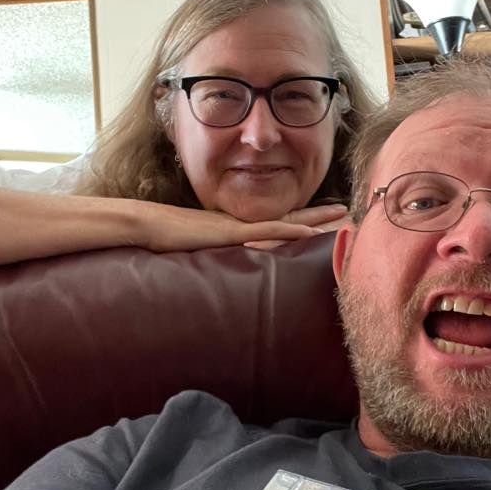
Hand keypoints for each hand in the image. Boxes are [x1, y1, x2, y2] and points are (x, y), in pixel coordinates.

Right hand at [135, 202, 336, 252]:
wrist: (146, 226)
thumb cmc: (163, 242)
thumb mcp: (195, 254)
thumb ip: (212, 262)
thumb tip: (220, 280)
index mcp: (235, 229)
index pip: (273, 224)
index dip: (298, 221)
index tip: (320, 220)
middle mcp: (242, 223)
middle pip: (288, 217)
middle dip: (317, 213)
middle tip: (344, 209)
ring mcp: (240, 226)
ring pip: (286, 220)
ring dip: (314, 218)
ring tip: (340, 215)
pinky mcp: (233, 232)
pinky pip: (269, 230)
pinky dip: (291, 230)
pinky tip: (311, 231)